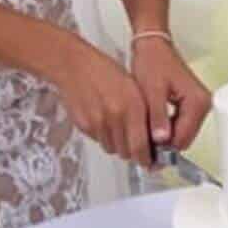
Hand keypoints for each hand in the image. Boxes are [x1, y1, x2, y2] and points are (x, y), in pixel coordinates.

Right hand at [50, 36, 156, 165]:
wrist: (74, 66)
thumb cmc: (105, 73)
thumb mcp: (134, 87)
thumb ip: (145, 114)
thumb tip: (153, 139)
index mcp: (132, 105)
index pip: (141, 146)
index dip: (146, 158)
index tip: (150, 161)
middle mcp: (115, 116)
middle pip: (127, 153)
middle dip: (133, 152)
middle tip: (135, 146)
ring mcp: (97, 123)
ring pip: (113, 149)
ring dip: (118, 144)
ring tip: (117, 127)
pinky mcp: (84, 126)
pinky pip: (99, 141)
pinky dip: (104, 137)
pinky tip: (104, 121)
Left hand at [129, 35, 212, 154]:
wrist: (152, 45)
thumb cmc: (152, 61)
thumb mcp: (152, 91)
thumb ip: (158, 117)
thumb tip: (161, 140)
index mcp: (197, 102)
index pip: (183, 139)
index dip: (163, 146)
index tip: (146, 146)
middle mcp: (202, 104)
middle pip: (183, 138)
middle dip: (163, 141)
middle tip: (142, 136)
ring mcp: (197, 105)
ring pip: (180, 133)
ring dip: (163, 135)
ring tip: (144, 127)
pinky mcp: (190, 104)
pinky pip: (179, 125)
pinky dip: (165, 127)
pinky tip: (151, 122)